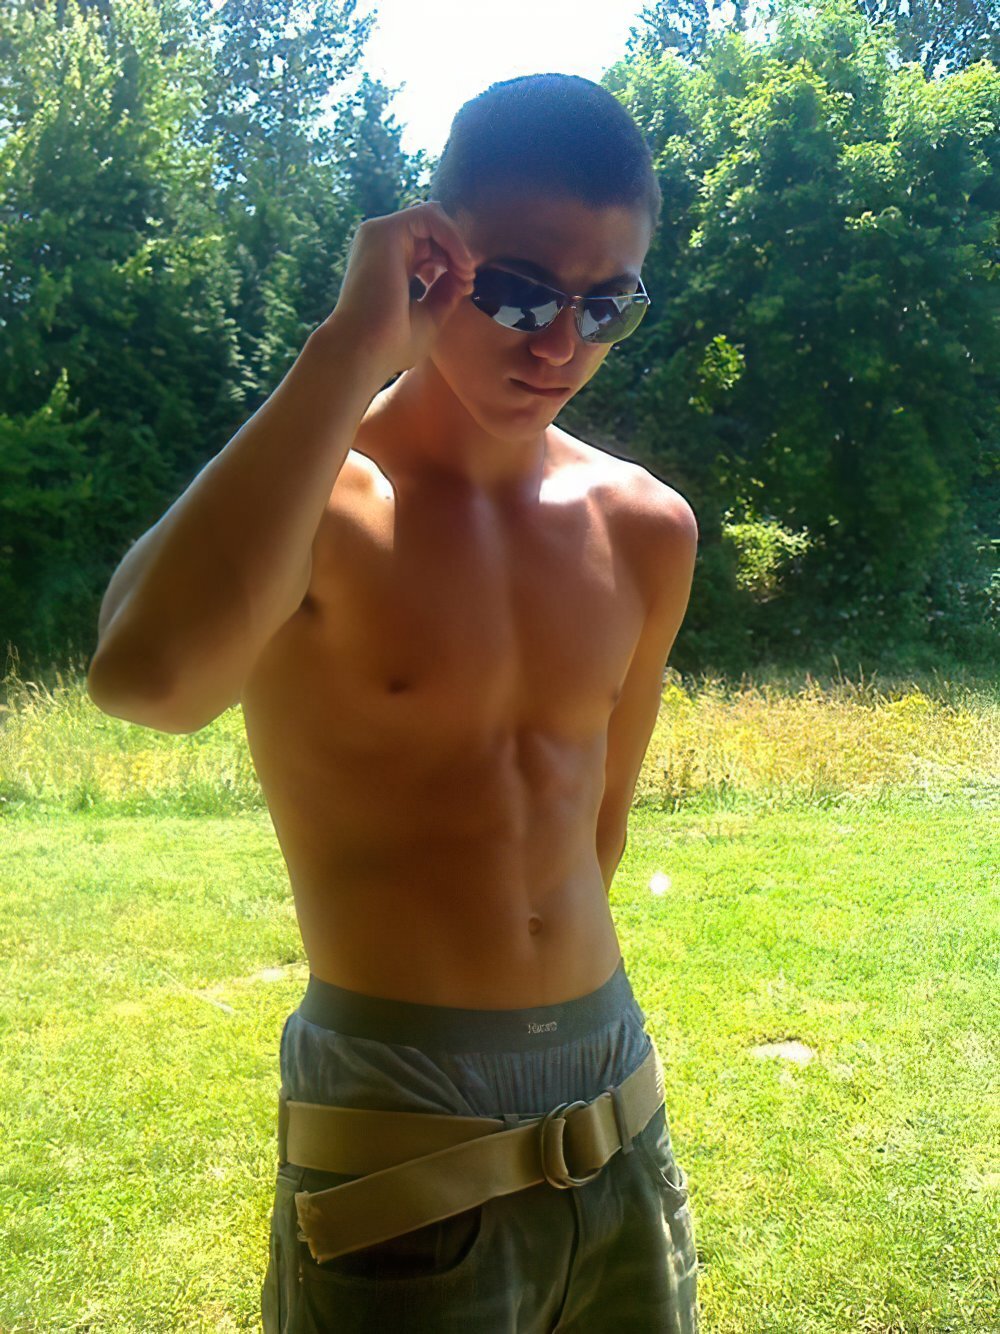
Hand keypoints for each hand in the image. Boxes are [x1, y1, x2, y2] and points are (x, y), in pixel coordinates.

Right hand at [320, 201, 479, 381]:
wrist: (366, 351)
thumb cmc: (392, 344)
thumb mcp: (428, 316)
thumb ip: (444, 293)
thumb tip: (461, 276)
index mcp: (390, 265)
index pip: (428, 246)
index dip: (452, 261)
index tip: (466, 289)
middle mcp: (383, 247)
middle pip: (432, 230)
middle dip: (457, 251)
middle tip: (468, 280)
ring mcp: (379, 236)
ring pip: (432, 217)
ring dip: (456, 242)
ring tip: (466, 272)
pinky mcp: (383, 231)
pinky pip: (428, 215)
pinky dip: (451, 235)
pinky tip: (460, 262)